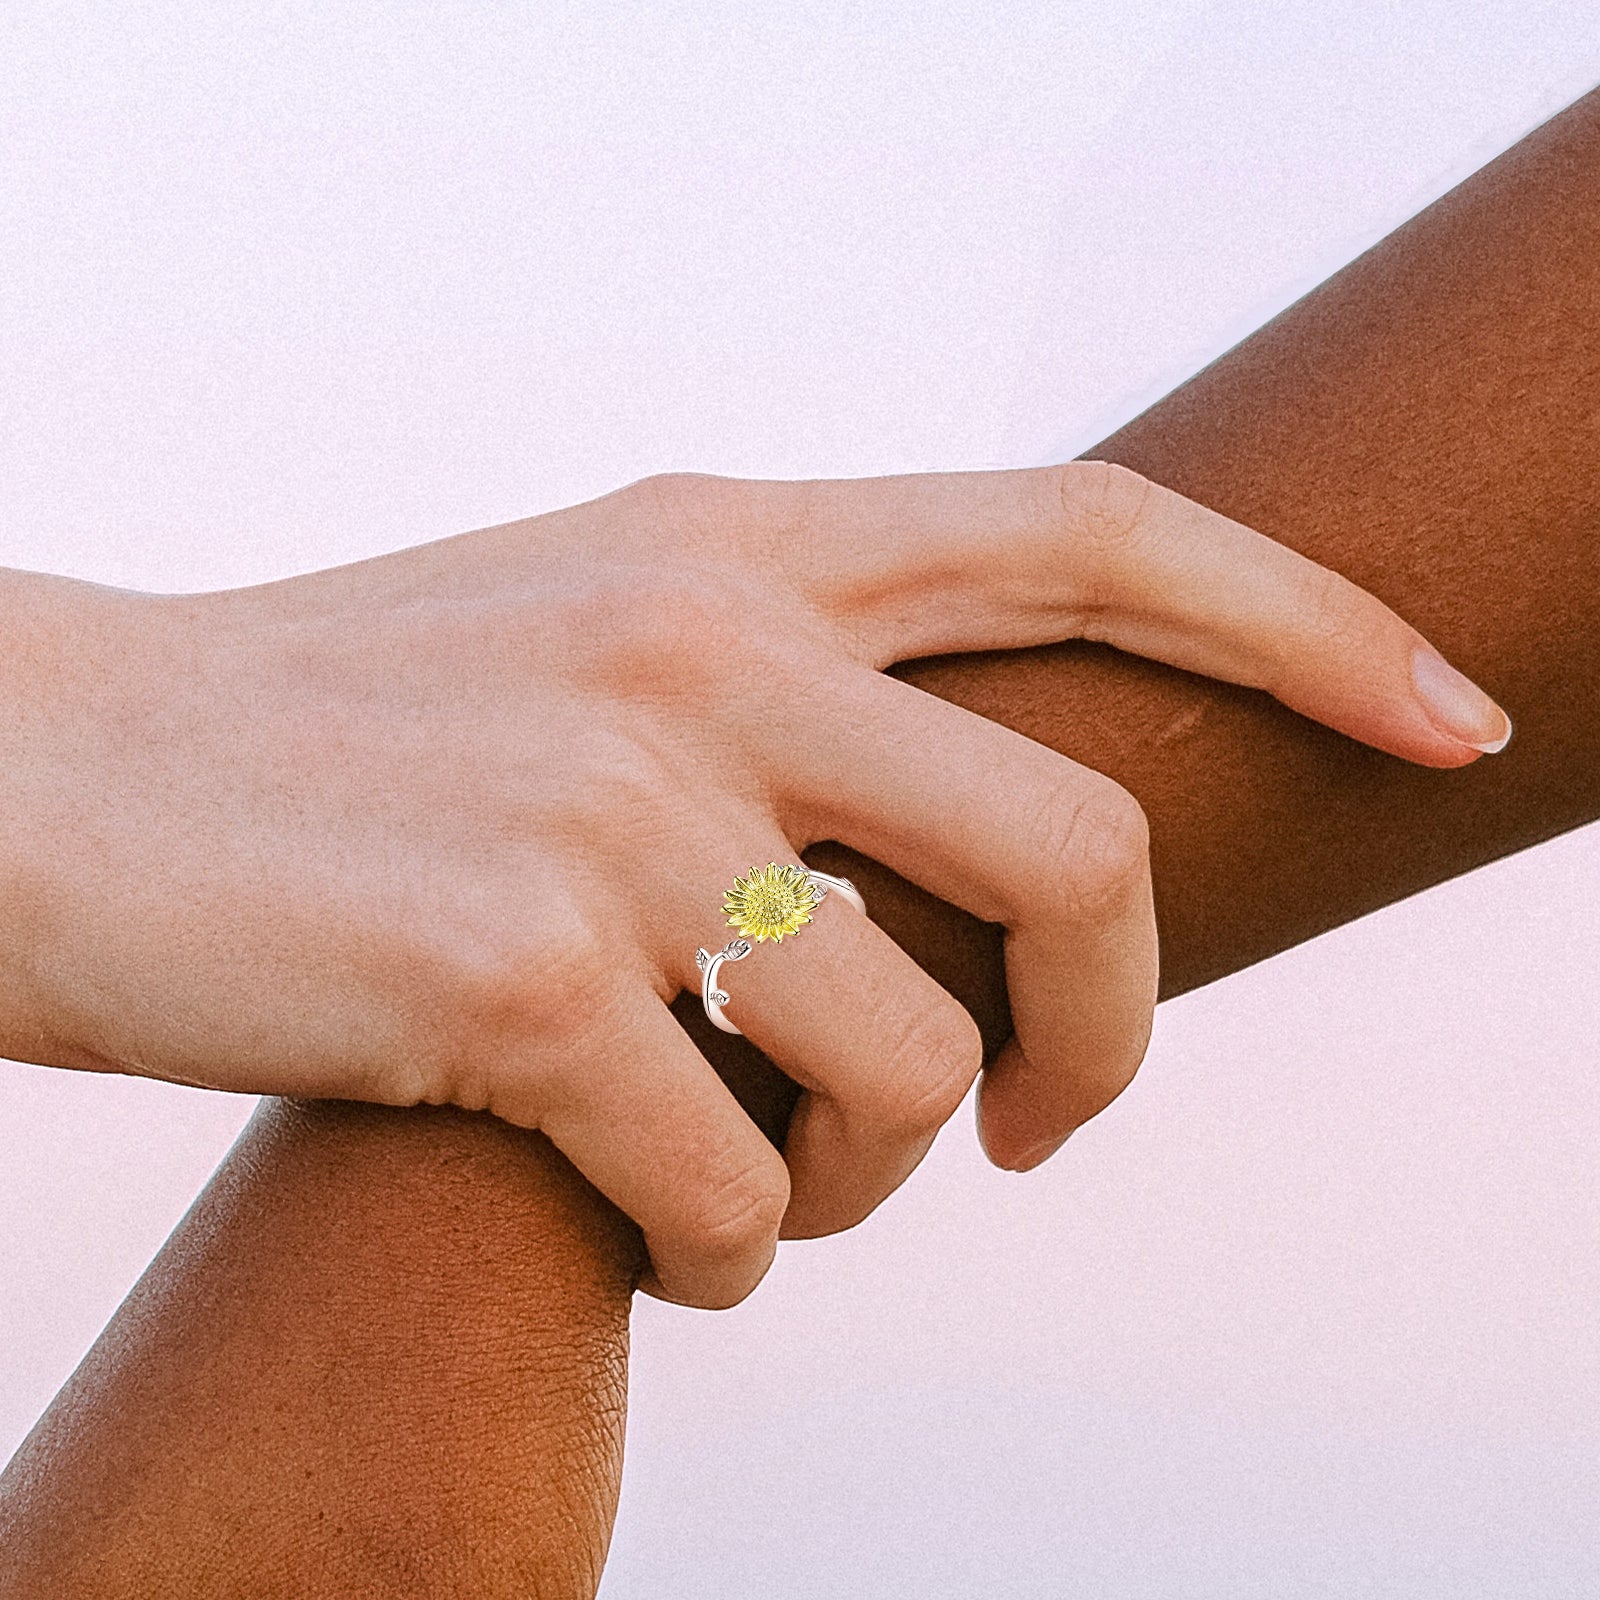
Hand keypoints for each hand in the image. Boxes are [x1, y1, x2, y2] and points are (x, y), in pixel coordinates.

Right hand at [0, 464, 1509, 1307]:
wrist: (64, 778)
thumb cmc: (349, 730)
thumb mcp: (603, 633)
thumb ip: (798, 679)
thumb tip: (981, 841)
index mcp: (738, 537)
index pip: (1094, 532)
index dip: (1303, 617)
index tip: (1439, 710)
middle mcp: (704, 644)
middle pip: (1076, 850)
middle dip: (1114, 1024)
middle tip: (1059, 1126)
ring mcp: (618, 810)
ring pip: (912, 1070)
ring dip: (872, 1180)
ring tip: (778, 1194)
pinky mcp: (521, 981)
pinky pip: (740, 1194)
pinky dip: (733, 1255)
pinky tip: (665, 1238)